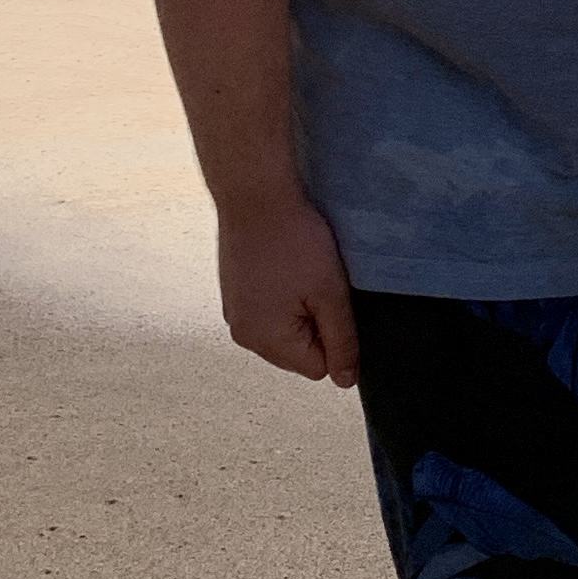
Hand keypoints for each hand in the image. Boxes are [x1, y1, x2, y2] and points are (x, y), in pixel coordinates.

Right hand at [216, 191, 360, 384]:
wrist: (254, 196)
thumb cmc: (295, 242)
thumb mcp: (330, 293)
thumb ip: (341, 341)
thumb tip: (344, 382)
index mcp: (267, 341)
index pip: (317, 367)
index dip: (334, 338)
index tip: (332, 301)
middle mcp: (243, 335)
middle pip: (297, 353)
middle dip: (314, 325)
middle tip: (316, 284)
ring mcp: (233, 314)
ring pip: (283, 331)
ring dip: (298, 310)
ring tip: (298, 273)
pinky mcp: (232, 294)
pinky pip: (266, 312)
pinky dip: (280, 297)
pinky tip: (283, 267)